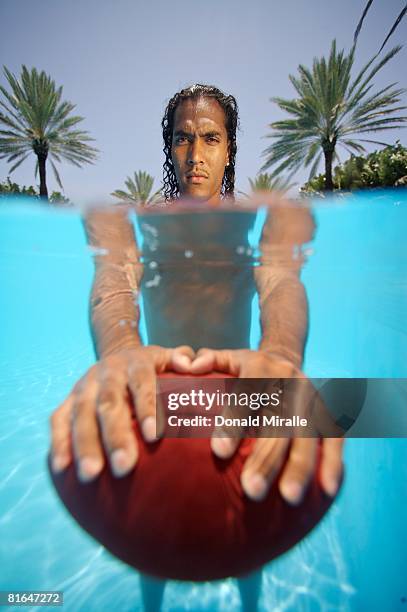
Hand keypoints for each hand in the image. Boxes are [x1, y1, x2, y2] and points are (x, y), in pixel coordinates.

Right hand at [50, 345, 194, 481]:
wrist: (118, 354)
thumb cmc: (153, 367)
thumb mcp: (168, 358)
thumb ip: (183, 360)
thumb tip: (192, 365)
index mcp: (134, 363)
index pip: (141, 383)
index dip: (146, 407)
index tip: (154, 435)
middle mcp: (106, 373)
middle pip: (108, 403)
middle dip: (115, 436)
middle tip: (125, 467)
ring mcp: (84, 387)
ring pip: (81, 414)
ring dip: (85, 445)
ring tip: (92, 476)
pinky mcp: (68, 401)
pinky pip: (58, 421)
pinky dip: (59, 443)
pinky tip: (62, 469)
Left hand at [189, 348, 343, 504]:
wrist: (285, 357)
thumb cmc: (244, 369)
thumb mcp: (225, 359)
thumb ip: (205, 362)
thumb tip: (186, 366)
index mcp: (262, 367)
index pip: (247, 394)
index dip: (234, 421)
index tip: (219, 453)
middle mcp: (290, 383)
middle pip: (280, 422)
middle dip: (267, 457)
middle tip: (251, 490)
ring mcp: (313, 399)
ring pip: (308, 435)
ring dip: (300, 466)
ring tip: (288, 499)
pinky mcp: (329, 413)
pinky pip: (335, 439)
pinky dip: (333, 463)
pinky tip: (326, 490)